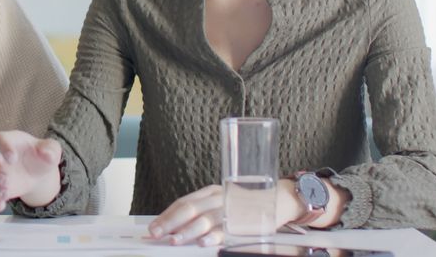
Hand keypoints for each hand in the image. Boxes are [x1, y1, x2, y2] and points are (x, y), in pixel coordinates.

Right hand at [0, 130, 62, 211]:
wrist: (39, 174)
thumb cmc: (42, 156)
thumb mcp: (52, 150)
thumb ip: (51, 149)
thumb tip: (46, 153)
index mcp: (11, 141)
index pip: (0, 138)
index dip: (3, 147)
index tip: (13, 158)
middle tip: (5, 179)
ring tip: (5, 193)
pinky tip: (1, 206)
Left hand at [148, 178, 349, 245]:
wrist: (282, 197)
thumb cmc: (248, 204)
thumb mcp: (224, 203)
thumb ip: (205, 213)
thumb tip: (177, 229)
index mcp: (212, 192)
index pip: (184, 202)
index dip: (167, 215)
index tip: (152, 228)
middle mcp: (220, 197)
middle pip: (190, 209)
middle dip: (170, 223)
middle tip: (156, 235)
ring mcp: (233, 207)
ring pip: (206, 219)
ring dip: (188, 232)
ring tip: (174, 241)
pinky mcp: (246, 219)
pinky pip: (227, 228)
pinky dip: (214, 236)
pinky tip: (203, 243)